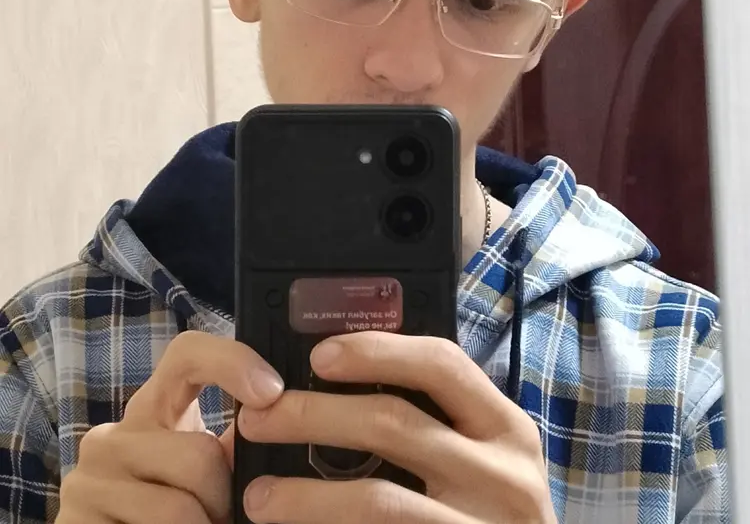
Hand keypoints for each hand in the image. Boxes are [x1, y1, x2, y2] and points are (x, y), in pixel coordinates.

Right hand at [56, 331, 284, 523]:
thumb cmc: (170, 508)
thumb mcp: (202, 471)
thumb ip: (235, 445)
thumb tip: (289, 418)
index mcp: (151, 409)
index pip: (187, 354)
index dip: (233, 362)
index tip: (270, 392)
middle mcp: (110, 436)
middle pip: (199, 456)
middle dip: (225, 500)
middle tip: (224, 517)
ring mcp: (85, 483)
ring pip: (179, 509)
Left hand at [238, 332, 554, 523]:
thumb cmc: (488, 507)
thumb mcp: (481, 455)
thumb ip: (436, 419)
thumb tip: (338, 382)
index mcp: (505, 427)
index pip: (441, 363)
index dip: (376, 351)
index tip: (319, 355)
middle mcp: (504, 475)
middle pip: (395, 422)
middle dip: (314, 415)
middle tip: (258, 419)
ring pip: (377, 499)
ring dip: (305, 495)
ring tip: (259, 495)